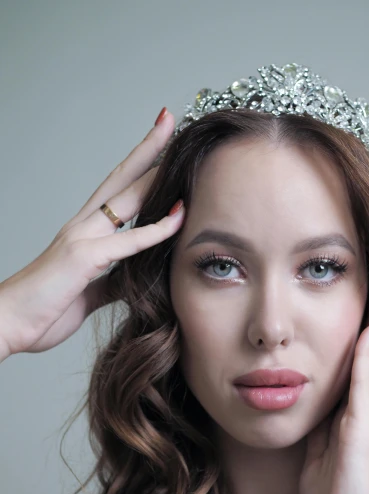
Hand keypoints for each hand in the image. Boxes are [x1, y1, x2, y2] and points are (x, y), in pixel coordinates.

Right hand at [0, 109, 183, 357]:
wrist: (9, 325)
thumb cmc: (45, 309)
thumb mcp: (90, 291)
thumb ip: (115, 279)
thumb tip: (138, 275)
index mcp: (84, 233)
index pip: (116, 192)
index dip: (138, 168)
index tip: (160, 145)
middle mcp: (82, 227)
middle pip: (120, 179)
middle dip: (146, 149)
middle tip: (169, 120)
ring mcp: (81, 239)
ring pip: (124, 198)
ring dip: (153, 173)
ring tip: (177, 147)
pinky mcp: (83, 258)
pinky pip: (127, 242)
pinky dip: (155, 230)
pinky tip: (178, 216)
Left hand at [298, 278, 368, 493]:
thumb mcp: (318, 456)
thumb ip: (321, 428)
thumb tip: (312, 406)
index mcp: (353, 419)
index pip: (359, 368)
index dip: (363, 335)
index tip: (363, 304)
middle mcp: (366, 416)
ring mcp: (368, 424)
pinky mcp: (363, 435)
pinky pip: (364, 389)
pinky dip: (368, 359)